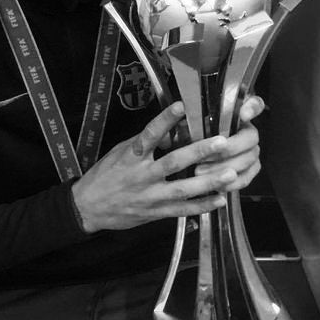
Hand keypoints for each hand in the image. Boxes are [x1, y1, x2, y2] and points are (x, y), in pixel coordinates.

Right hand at [71, 96, 263, 233]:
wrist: (89, 207)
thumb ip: (144, 144)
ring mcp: (150, 196)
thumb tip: (169, 133)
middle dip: (199, 152)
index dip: (164, 120)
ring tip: (231, 174)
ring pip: (183, 189)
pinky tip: (220, 200)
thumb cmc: (105, 176)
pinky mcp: (155, 213)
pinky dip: (202, 206)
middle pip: (173, 163)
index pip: (149, 135)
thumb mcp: (119, 153)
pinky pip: (182, 210)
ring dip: (209, 182)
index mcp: (131, 157)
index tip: (180, 106)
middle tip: (222, 142)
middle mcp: (142, 176)